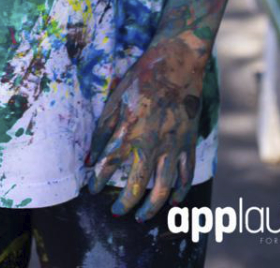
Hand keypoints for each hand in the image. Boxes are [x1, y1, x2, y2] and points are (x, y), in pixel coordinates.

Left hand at [87, 35, 206, 219]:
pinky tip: (173, 200)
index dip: (98, 180)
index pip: (108, 165)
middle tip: (117, 213)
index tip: (93, 189)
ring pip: (164, 187)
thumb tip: (90, 157)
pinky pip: (186, 174)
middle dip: (125, 203)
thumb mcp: (115, 98)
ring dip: (152, 206)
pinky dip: (181, 190)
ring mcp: (173, 145)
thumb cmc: (142, 78)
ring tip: (142, 217)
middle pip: (137, 184)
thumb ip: (103, 129)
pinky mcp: (188, 142)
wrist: (178, 63)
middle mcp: (151, 143)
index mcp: (129, 130)